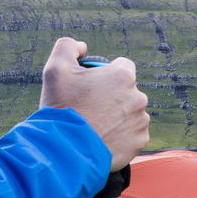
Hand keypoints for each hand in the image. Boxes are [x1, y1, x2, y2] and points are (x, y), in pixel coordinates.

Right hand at [39, 38, 149, 169]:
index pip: (122, 66)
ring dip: (117, 117)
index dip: (106, 74)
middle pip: (127, 91)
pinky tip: (103, 139)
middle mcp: (138, 97)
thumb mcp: (55, 68)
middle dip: (112, 97)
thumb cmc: (61, 108)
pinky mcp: (139, 142)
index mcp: (123, 76)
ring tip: (95, 127)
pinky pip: (133, 135)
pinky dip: (121, 137)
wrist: (65, 151)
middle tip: (90, 109)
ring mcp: (141, 121)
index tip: (93, 86)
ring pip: (130, 114)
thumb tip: (82, 47)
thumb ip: (68, 47)